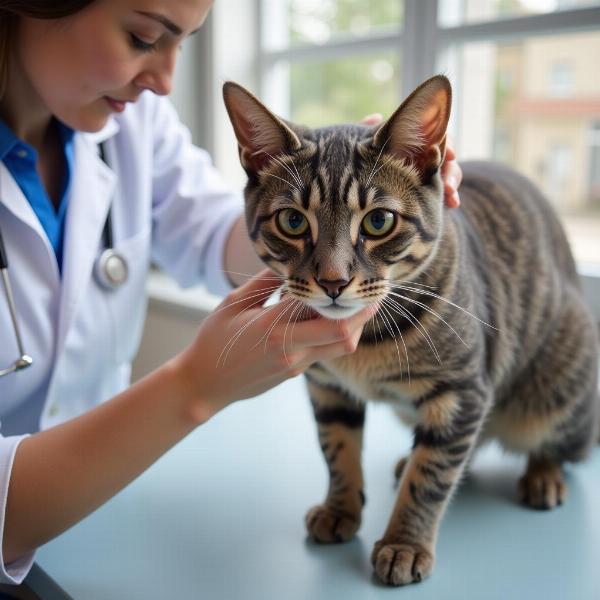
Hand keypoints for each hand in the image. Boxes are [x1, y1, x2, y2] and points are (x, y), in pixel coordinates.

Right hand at [176, 270, 377, 420]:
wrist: (204, 384)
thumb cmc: (214, 340)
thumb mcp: (233, 303)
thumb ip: (265, 282)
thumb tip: (290, 262)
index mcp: (273, 329)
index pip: (323, 313)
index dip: (345, 297)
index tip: (356, 279)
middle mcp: (291, 350)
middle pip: (345, 335)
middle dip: (363, 314)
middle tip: (372, 294)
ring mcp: (295, 366)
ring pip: (340, 347)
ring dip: (351, 326)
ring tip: (349, 304)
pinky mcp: (295, 373)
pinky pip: (324, 352)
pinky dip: (331, 334)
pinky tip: (320, 319)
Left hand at [361, 114, 461, 207]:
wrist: (355, 193)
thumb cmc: (356, 162)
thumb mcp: (359, 148)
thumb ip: (364, 133)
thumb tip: (376, 118)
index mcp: (409, 138)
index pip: (434, 134)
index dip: (445, 142)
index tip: (449, 154)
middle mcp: (420, 153)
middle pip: (444, 155)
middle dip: (450, 168)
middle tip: (449, 182)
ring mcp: (426, 173)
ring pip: (447, 174)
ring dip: (452, 183)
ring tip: (451, 196)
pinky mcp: (427, 191)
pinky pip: (443, 192)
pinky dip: (451, 197)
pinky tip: (453, 203)